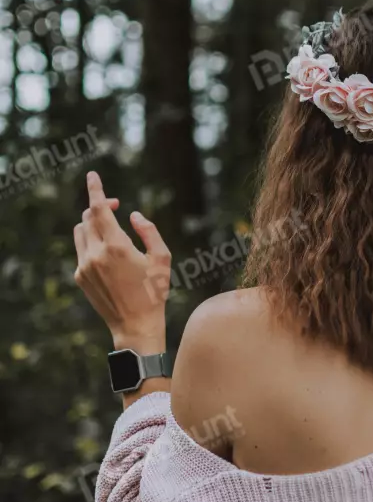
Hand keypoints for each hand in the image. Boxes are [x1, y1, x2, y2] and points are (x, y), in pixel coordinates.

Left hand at [73, 171, 171, 344]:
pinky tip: (109, 255)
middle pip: (88, 217)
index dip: (96, 189)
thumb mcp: (162, 259)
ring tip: (110, 229)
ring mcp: (85, 266)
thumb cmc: (154, 292)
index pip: (99, 208)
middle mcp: (96, 254)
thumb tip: (134, 215)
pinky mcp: (80, 277)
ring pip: (81, 232)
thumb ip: (149, 231)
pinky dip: (92, 243)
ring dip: (92, 223)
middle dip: (100, 207)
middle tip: (115, 206)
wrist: (135, 325)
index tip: (93, 176)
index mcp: (117, 246)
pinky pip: (82, 250)